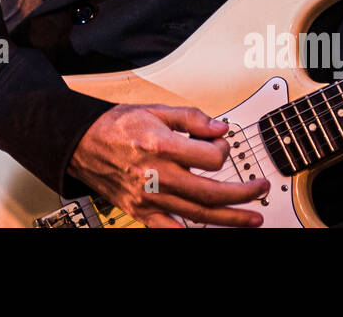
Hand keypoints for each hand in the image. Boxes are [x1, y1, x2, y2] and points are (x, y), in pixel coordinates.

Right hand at [66, 103, 269, 227]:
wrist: (81, 143)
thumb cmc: (115, 125)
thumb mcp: (154, 109)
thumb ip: (191, 118)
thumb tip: (220, 128)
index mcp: (162, 146)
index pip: (211, 158)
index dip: (224, 150)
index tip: (222, 145)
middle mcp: (156, 175)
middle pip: (212, 192)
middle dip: (243, 193)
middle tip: (260, 189)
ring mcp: (149, 197)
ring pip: (198, 214)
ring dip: (230, 218)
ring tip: (252, 218)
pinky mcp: (141, 211)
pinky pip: (170, 229)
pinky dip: (190, 234)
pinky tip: (211, 233)